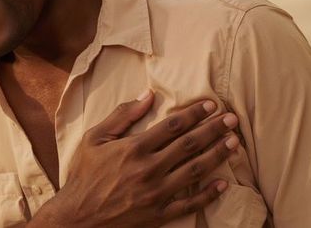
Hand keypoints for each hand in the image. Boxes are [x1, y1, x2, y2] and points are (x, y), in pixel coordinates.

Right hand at [30, 89, 239, 227]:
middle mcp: (149, 169)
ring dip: (217, 155)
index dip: (194, 113)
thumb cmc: (83, 175)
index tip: (211, 105)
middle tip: (233, 119)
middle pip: (190, 145)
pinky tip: (223, 183)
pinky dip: (208, 194)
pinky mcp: (159, 214)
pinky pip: (189, 204)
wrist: (76, 217)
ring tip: (234, 143)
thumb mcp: (95, 139)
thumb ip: (122, 115)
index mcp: (134, 148)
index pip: (173, 126)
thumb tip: (148, 95)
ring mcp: (156, 193)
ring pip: (195, 171)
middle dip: (214, 129)